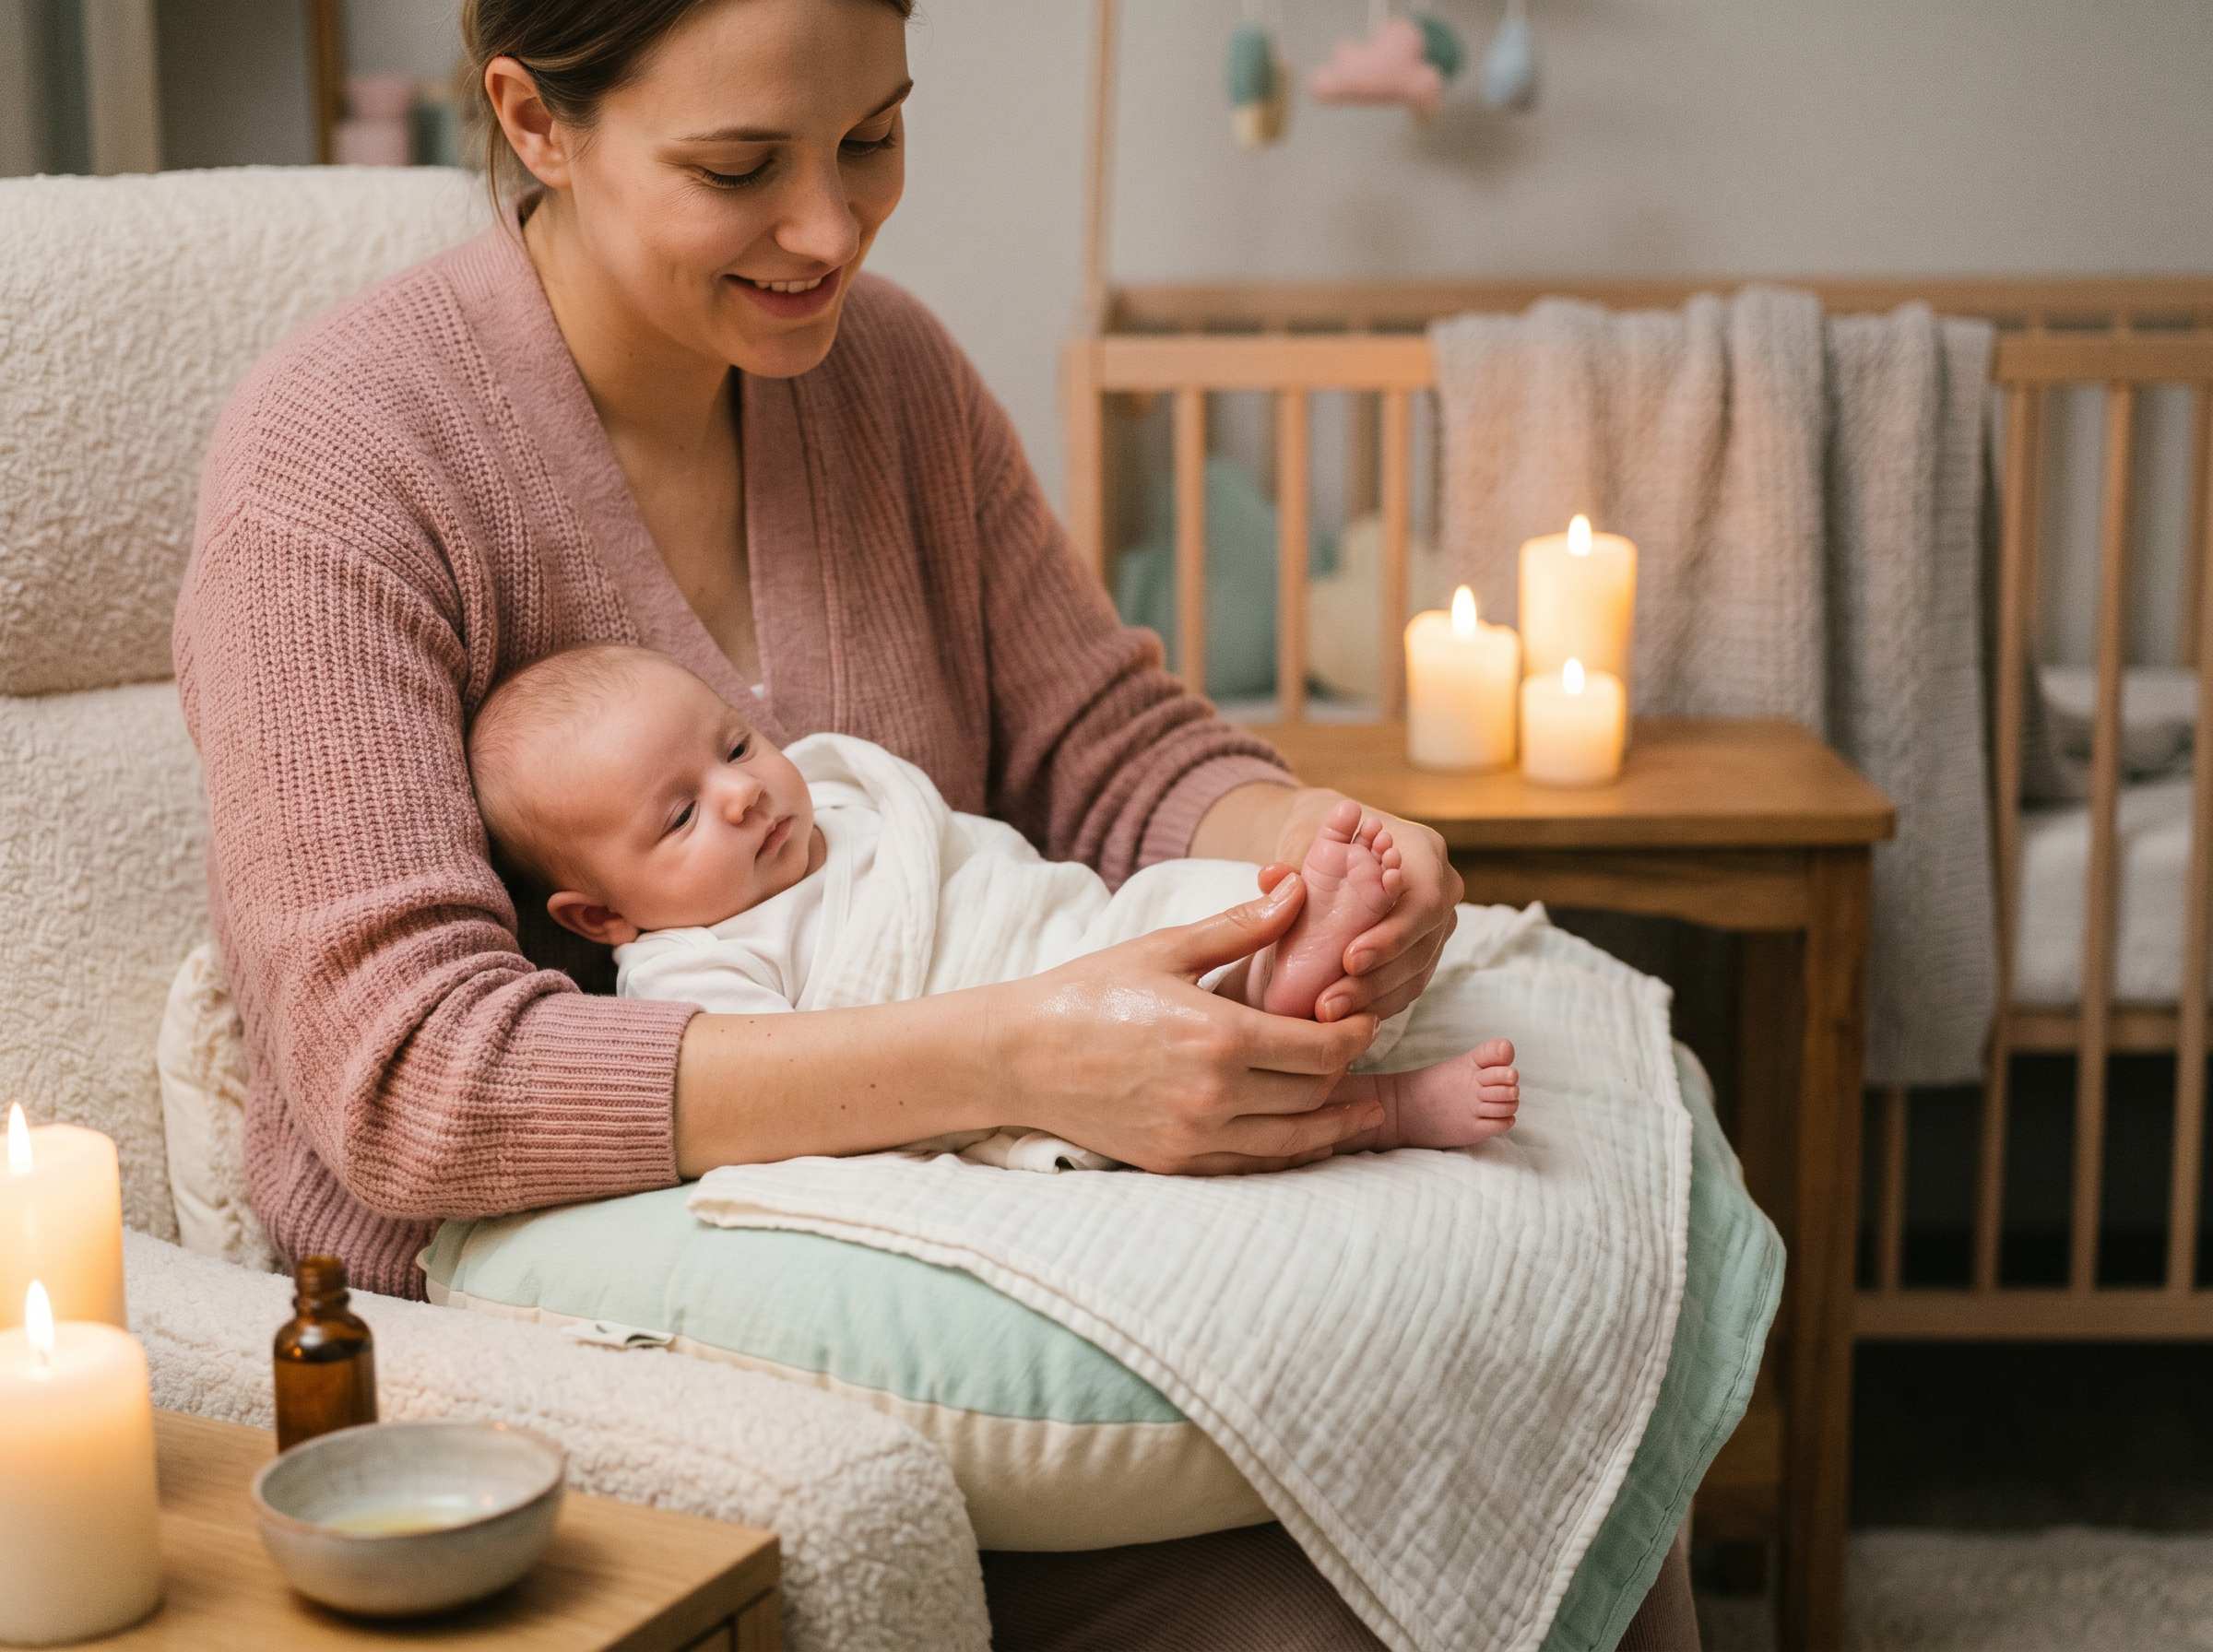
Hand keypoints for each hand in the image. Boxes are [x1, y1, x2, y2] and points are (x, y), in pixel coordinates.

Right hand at [997, 875, 1382, 1173]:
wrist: (1019, 1056)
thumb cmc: (1089, 993)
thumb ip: (1240, 927)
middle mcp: (1214, 1095)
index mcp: (1218, 1036)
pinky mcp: (1175, 1162)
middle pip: (1313, 1093)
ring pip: (1292, 1140)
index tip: (1363, 1020)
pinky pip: (1251, 1165)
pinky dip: (1287, 1153)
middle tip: (1355, 1052)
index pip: (1319, 1048)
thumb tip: (1298, 891)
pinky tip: (1305, 1139)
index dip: (1354, 1034)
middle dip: (1344, 1072)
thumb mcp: (1166, 949)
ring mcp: (1194, 1135)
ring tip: (1361, 1113)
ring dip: (1333, 1126)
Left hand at [1261, 793, 1460, 1024]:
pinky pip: (1406, 988)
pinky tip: (1340, 1019)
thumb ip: (1294, 858)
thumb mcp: (1305, 837)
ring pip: (1414, 975)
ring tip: (1325, 1014)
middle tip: (1329, 1003)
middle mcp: (1441, 891)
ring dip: (1370, 1001)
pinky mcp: (1422, 955)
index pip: (1422, 901)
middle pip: (1420, 946)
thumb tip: (1273, 876)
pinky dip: (1373, 1005)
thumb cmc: (1322, 838)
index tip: (1350, 959)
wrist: (1331, 853)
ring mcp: (1436, 927)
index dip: (1392, 936)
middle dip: (1374, 980)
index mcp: (1424, 851)